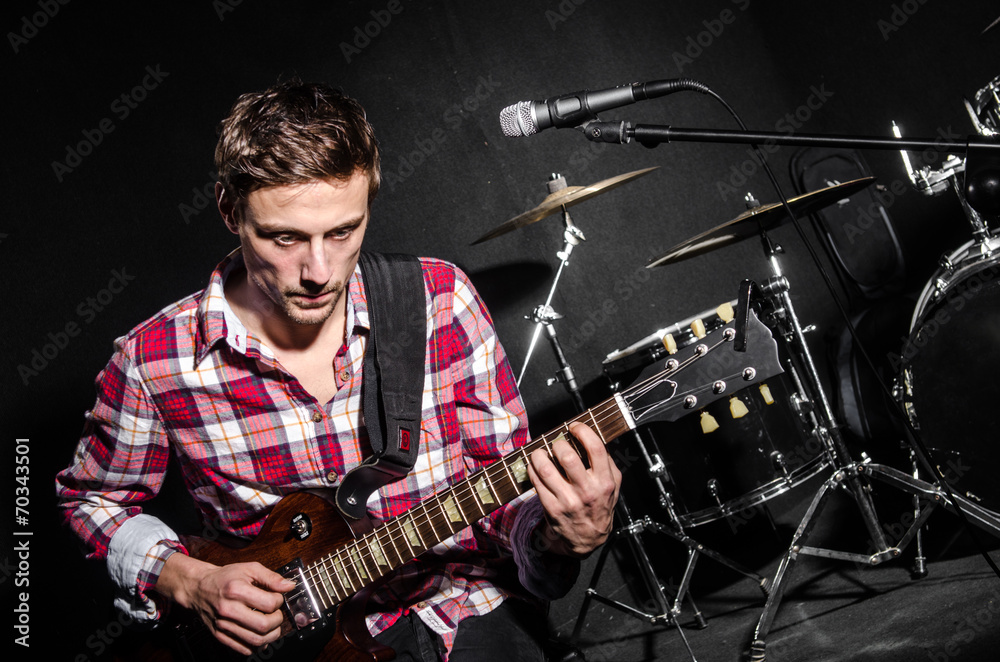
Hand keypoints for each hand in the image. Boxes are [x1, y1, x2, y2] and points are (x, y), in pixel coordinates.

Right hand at [156, 553, 295, 655]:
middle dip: (277, 620)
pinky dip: (257, 645)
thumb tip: (289, 586)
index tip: (276, 598)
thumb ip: (271, 577)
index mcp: (236, 590)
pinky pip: (243, 648)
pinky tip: (260, 635)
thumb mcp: (249, 569)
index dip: (279, 601)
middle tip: (276, 613)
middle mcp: (228, 609)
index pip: (269, 604)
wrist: (199, 588)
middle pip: (263, 625)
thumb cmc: (225, 577)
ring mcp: (223, 625)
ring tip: (271, 625)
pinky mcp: (220, 635)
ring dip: (271, 635)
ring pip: (255, 640)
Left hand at [527, 421, 621, 556]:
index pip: (595, 448)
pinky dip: (532, 470)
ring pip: (546, 470)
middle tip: (557, 444)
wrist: (589, 539)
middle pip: (567, 456)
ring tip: (540, 452)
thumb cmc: (600, 506)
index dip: (583, 431)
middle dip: (558, 443)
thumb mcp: (613, 485)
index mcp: (604, 482)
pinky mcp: (552, 508)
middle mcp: (587, 491)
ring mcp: (568, 501)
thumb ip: (607, 462)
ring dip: (539, 455)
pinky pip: (536, 483)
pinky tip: (535, 466)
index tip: (575, 427)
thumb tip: (592, 437)